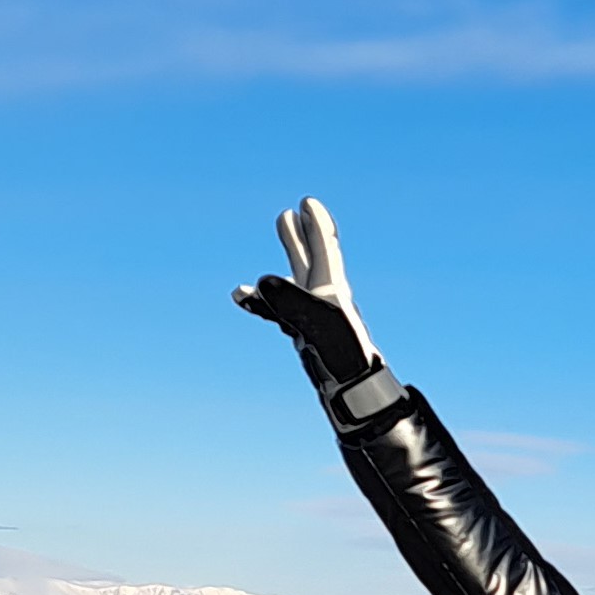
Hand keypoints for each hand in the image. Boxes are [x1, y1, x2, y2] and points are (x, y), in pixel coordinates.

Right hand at [231, 196, 384, 391]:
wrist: (352, 392)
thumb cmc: (341, 358)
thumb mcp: (316, 326)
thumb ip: (291, 302)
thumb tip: (262, 282)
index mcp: (332, 291)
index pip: (325, 249)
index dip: (317, 225)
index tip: (307, 203)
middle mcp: (324, 300)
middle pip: (312, 258)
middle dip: (301, 235)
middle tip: (289, 214)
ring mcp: (313, 317)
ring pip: (296, 279)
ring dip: (288, 254)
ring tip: (280, 232)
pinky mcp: (303, 335)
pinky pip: (277, 308)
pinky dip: (261, 297)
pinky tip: (243, 294)